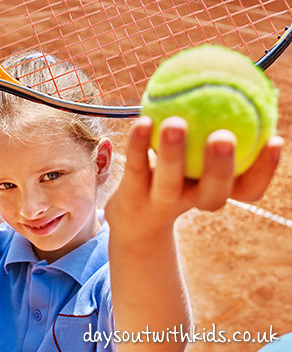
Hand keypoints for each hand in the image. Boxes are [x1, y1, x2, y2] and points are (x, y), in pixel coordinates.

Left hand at [106, 116, 282, 231]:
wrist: (136, 212)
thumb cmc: (175, 173)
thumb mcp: (197, 155)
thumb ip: (215, 126)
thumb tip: (241, 81)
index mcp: (214, 190)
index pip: (248, 190)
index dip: (264, 171)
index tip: (274, 139)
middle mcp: (191, 200)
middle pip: (213, 194)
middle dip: (221, 168)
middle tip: (223, 137)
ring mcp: (161, 200)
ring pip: (168, 182)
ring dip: (173, 153)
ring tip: (175, 123)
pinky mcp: (133, 193)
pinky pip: (136, 165)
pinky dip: (138, 144)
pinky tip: (143, 120)